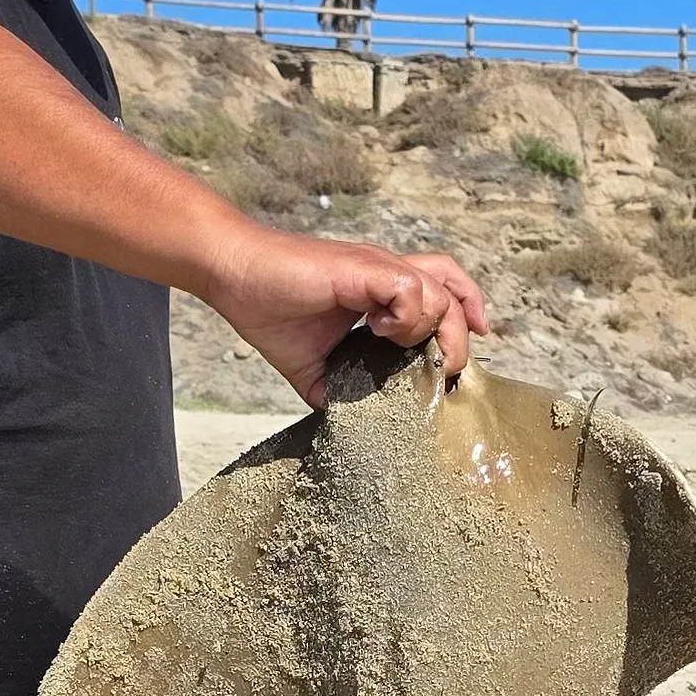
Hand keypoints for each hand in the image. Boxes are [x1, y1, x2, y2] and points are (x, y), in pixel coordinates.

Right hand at [201, 227, 488, 406]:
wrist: (234, 277)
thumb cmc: (270, 311)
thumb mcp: (317, 368)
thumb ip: (346, 390)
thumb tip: (359, 427)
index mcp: (381, 292)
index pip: (443, 293)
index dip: (462, 321)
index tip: (453, 361)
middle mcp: (386, 274)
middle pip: (453, 295)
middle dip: (457, 341)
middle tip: (438, 370)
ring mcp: (377, 268)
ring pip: (439, 294)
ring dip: (426, 329)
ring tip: (391, 344)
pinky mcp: (362, 269)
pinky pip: (408, 290)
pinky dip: (404, 317)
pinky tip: (376, 331)